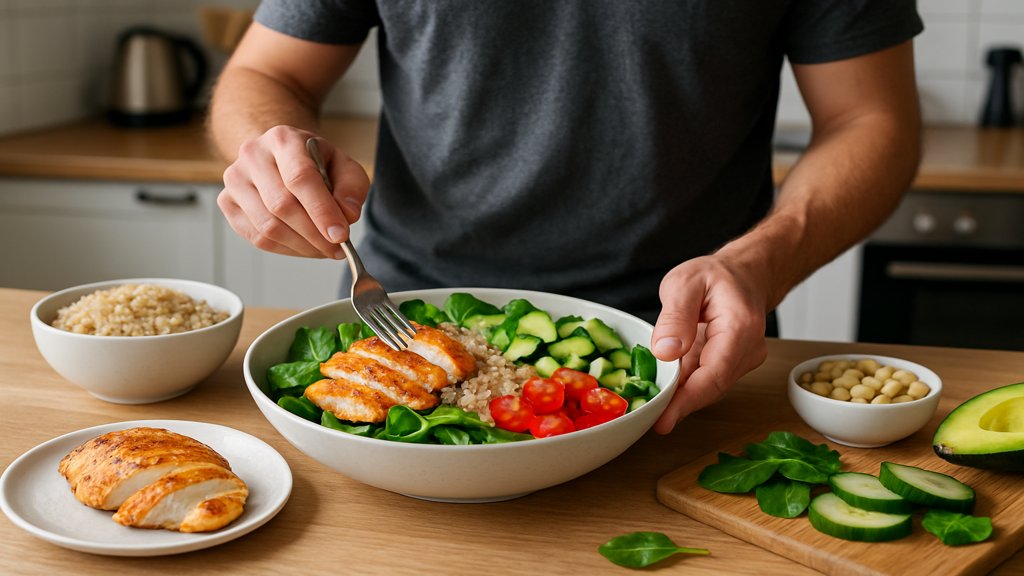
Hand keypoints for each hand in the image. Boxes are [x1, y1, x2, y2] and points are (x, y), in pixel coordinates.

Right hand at [217, 125, 369, 258]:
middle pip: (281, 205)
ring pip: (267, 226)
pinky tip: (304, 246)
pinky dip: (285, 249)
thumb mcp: (344, 167)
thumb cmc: (315, 163)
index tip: (341, 235)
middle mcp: (253, 155)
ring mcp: (235, 179)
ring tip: (324, 249)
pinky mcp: (227, 202)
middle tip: (337, 249)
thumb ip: (352, 188)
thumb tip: (347, 215)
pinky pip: (256, 237)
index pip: (300, 177)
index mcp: (283, 139)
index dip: (321, 210)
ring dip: (301, 246)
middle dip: (314, 234)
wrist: (280, 157)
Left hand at [650, 254, 769, 433]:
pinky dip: (683, 386)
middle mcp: (748, 351)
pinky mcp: (731, 366)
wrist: (744, 275)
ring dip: (679, 397)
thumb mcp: (685, 282)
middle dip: (678, 405)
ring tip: (648, 404)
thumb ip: (675, 316)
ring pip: (707, 388)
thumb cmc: (715, 276)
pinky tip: (662, 389)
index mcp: (740, 328)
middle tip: (644, 418)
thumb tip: (665, 352)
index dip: (687, 401)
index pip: (714, 375)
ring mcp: (742, 361)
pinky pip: (705, 380)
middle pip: (711, 388)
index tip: (662, 420)